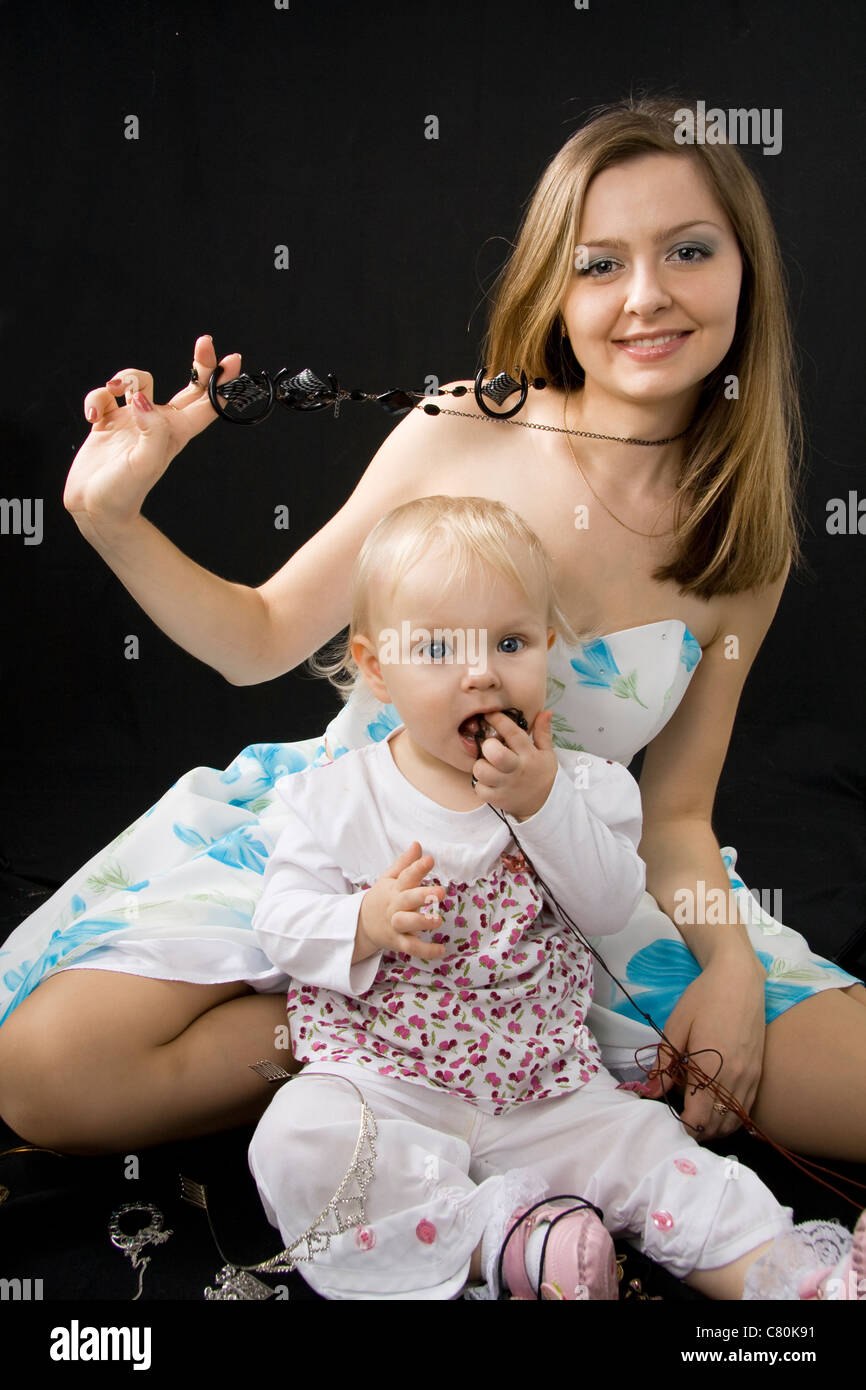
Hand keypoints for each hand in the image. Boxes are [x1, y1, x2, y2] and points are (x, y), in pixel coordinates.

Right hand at [64, 335, 242, 534]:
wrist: (94, 509)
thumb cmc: (123, 493)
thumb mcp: (145, 463)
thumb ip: (152, 430)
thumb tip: (143, 400)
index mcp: (175, 433)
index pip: (206, 403)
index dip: (221, 381)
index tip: (232, 358)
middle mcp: (158, 424)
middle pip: (187, 387)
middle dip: (197, 363)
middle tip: (203, 342)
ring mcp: (133, 422)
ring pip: (139, 382)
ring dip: (126, 377)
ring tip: (114, 392)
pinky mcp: (109, 422)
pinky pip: (105, 397)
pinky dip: (95, 398)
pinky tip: (92, 416)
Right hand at [356, 842, 446, 962]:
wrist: (361, 925)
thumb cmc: (383, 898)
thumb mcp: (390, 879)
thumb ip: (405, 863)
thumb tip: (418, 844)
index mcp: (395, 888)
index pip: (406, 876)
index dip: (417, 868)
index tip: (429, 859)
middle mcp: (395, 906)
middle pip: (407, 900)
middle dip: (422, 896)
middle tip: (440, 893)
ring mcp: (396, 925)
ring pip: (407, 924)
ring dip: (421, 922)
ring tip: (438, 920)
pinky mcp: (398, 942)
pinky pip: (411, 948)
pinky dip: (426, 951)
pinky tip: (442, 950)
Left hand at [471, 709, 557, 819]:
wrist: (545, 805)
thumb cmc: (541, 774)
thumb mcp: (547, 753)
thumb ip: (543, 732)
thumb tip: (546, 711)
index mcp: (529, 755)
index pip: (513, 733)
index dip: (499, 721)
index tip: (489, 714)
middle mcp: (517, 770)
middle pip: (495, 754)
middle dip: (487, 746)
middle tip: (489, 747)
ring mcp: (506, 786)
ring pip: (482, 771)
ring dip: (480, 766)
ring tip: (487, 765)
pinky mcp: (497, 799)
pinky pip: (478, 788)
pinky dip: (480, 784)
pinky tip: (488, 781)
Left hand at [645, 946, 767, 1139]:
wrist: (740, 979)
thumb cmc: (703, 998)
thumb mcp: (676, 1026)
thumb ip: (665, 1062)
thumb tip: (650, 1091)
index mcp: (710, 1068)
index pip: (698, 1118)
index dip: (683, 1126)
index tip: (670, 1119)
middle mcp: (734, 1079)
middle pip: (717, 1126)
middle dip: (697, 1130)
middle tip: (680, 1120)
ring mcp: (750, 1077)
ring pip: (735, 1121)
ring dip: (716, 1127)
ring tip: (697, 1116)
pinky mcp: (759, 1073)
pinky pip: (747, 1109)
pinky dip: (732, 1116)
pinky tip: (717, 1107)